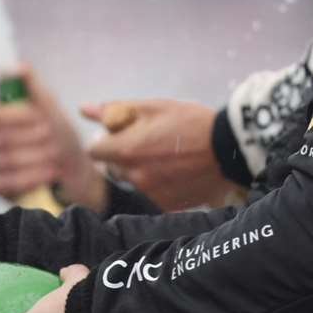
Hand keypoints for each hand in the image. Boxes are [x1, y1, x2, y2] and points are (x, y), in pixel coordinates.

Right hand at [0, 64, 106, 210]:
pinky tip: (48, 174)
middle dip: (33, 139)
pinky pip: (4, 183)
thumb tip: (13, 65)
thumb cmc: (56, 132)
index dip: (17, 119)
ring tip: (56, 156)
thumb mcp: (48, 104)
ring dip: (36, 158)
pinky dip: (31, 177)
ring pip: (3, 161)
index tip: (44, 122)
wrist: (69, 165)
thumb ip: (30, 82)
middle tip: (53, 138)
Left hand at [83, 99, 243, 209]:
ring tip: (167, 157)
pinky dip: (157, 184)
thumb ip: (116, 109)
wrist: (228, 149)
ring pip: (132, 181)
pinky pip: (150, 194)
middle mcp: (133, 176)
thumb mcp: (154, 106)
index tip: (123, 133)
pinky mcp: (166, 205)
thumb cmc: (190, 121)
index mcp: (125, 150)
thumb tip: (83, 109)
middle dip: (123, 155)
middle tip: (149, 143)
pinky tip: (176, 172)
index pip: (94, 150)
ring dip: (140, 170)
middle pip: (112, 167)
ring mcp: (149, 194)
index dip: (107, 139)